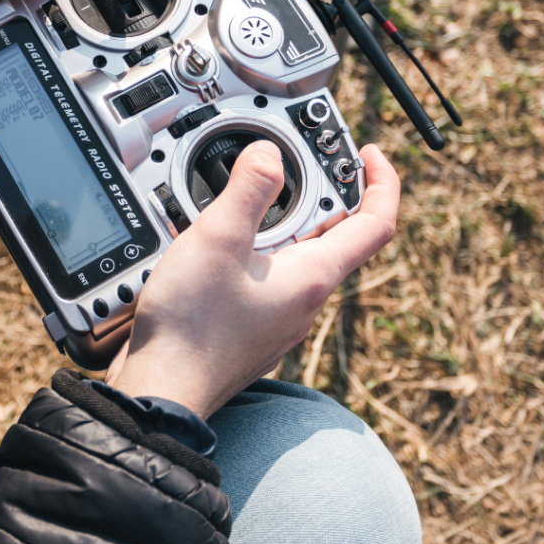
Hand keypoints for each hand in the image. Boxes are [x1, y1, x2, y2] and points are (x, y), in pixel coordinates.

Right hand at [105, 142, 399, 419]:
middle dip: (322, 190)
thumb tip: (271, 154)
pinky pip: (268, 274)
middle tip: (299, 160)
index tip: (369, 153)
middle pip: (335, 235)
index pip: (374, 224)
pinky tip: (219, 240)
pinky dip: (257, 245)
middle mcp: (304, 300)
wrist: (162, 390)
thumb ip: (249, 189)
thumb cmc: (191, 326)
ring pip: (298, 254)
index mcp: (312, 277)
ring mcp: (279, 316)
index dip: (381, 181)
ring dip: (284, 217)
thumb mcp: (219, 240)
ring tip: (248, 193)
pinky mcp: (251, 325)